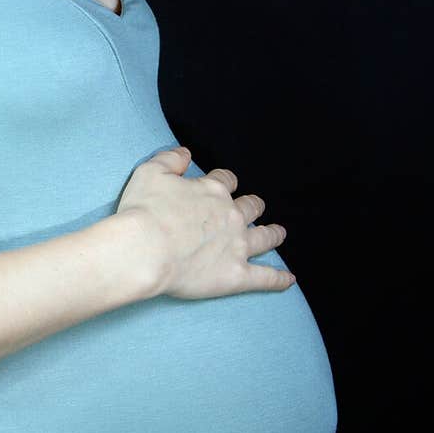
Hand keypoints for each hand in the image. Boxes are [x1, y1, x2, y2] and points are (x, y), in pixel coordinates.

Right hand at [115, 145, 293, 298]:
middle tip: (256, 207)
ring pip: (264, 238)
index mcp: (212, 191)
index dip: (226, 182)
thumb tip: (185, 153)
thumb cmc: (144, 211)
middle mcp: (230, 216)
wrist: (145, 249)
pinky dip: (279, 279)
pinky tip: (289, 279)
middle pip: (250, 207)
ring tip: (279, 233)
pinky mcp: (236, 275)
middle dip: (253, 206)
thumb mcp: (150, 172)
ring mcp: (237, 246)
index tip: (225, 184)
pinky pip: (265, 277)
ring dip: (273, 234)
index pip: (226, 181)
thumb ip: (170, 159)